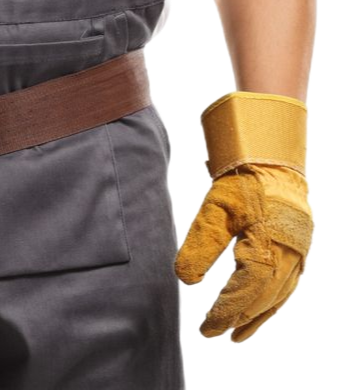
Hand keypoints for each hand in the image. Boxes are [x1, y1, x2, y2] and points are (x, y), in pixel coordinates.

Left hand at [174, 90, 316, 342]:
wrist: (273, 149)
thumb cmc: (242, 176)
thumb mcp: (215, 208)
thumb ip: (201, 245)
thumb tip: (185, 279)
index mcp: (267, 247)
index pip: (243, 293)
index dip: (224, 313)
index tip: (207, 330)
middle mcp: (288, 253)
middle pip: (263, 298)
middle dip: (240, 319)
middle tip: (219, 337)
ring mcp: (298, 248)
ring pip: (279, 293)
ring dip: (260, 315)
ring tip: (240, 333)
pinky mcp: (300, 240)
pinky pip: (289, 280)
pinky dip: (274, 297)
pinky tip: (263, 304)